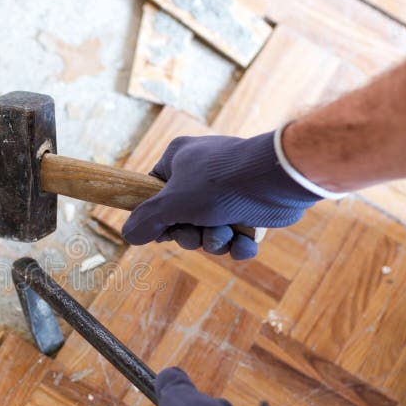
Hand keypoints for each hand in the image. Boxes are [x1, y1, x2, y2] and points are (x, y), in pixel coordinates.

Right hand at [122, 132, 321, 259]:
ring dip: (215, 241)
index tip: (165, 227)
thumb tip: (128, 235)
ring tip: (225, 232)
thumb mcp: (172, 203)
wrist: (277, 179)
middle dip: (191, 235)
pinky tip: (244, 241)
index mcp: (179, 160)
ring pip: (209, 232)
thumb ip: (146, 221)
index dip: (158, 217)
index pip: (155, 192)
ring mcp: (228, 192)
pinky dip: (239, 245)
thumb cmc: (220, 183)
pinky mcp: (252, 209)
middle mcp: (202, 174)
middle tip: (197, 232)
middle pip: (182, 220)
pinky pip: (236, 238)